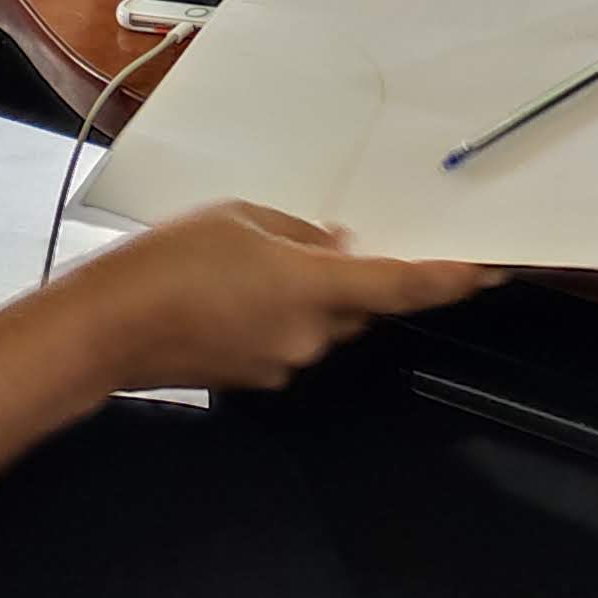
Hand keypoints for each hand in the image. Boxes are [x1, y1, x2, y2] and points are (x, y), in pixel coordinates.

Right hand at [86, 202, 497, 391]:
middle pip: (360, 304)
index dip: (451, 279)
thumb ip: (301, 233)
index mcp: (314, 287)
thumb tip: (339, 246)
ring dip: (306, 294)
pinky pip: (288, 338)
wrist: (105, 331)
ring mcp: (285, 363)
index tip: (492, 271)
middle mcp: (311, 335)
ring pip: (322, 322)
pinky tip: (229, 294)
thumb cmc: (169, 261)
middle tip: (308, 242)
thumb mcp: (241, 219)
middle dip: (350, 275)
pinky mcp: (256, 378)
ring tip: (245, 263)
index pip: (402, 286)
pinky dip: (276, 315)